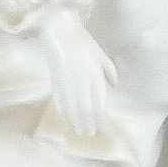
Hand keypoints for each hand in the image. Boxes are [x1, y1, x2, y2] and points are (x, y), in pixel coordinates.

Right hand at [33, 4, 120, 151]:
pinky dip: (63, 111)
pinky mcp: (54, 80)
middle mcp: (80, 81)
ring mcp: (65, 82)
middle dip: (88, 124)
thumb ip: (109, 71)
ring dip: (76, 121)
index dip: (99, 118)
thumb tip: (113, 85)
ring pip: (71, 107)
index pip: (98, 102)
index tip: (102, 129)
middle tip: (90, 135)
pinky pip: (59, 99)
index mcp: (93, 74)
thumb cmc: (83, 41)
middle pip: (84, 109)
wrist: (59, 30)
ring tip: (79, 131)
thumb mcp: (100, 54)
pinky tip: (66, 117)